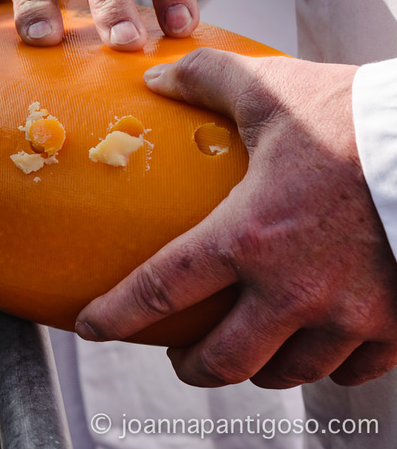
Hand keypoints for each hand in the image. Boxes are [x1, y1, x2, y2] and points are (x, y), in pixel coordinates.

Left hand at [76, 49, 396, 387]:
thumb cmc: (358, 117)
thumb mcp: (272, 88)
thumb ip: (207, 79)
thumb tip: (157, 76)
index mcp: (248, 236)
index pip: (159, 289)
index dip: (116, 315)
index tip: (91, 326)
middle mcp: (293, 289)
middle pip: (224, 360)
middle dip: (192, 367)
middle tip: (180, 355)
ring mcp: (349, 316)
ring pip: (288, 372)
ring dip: (259, 368)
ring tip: (247, 351)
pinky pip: (353, 372)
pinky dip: (327, 366)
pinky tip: (316, 347)